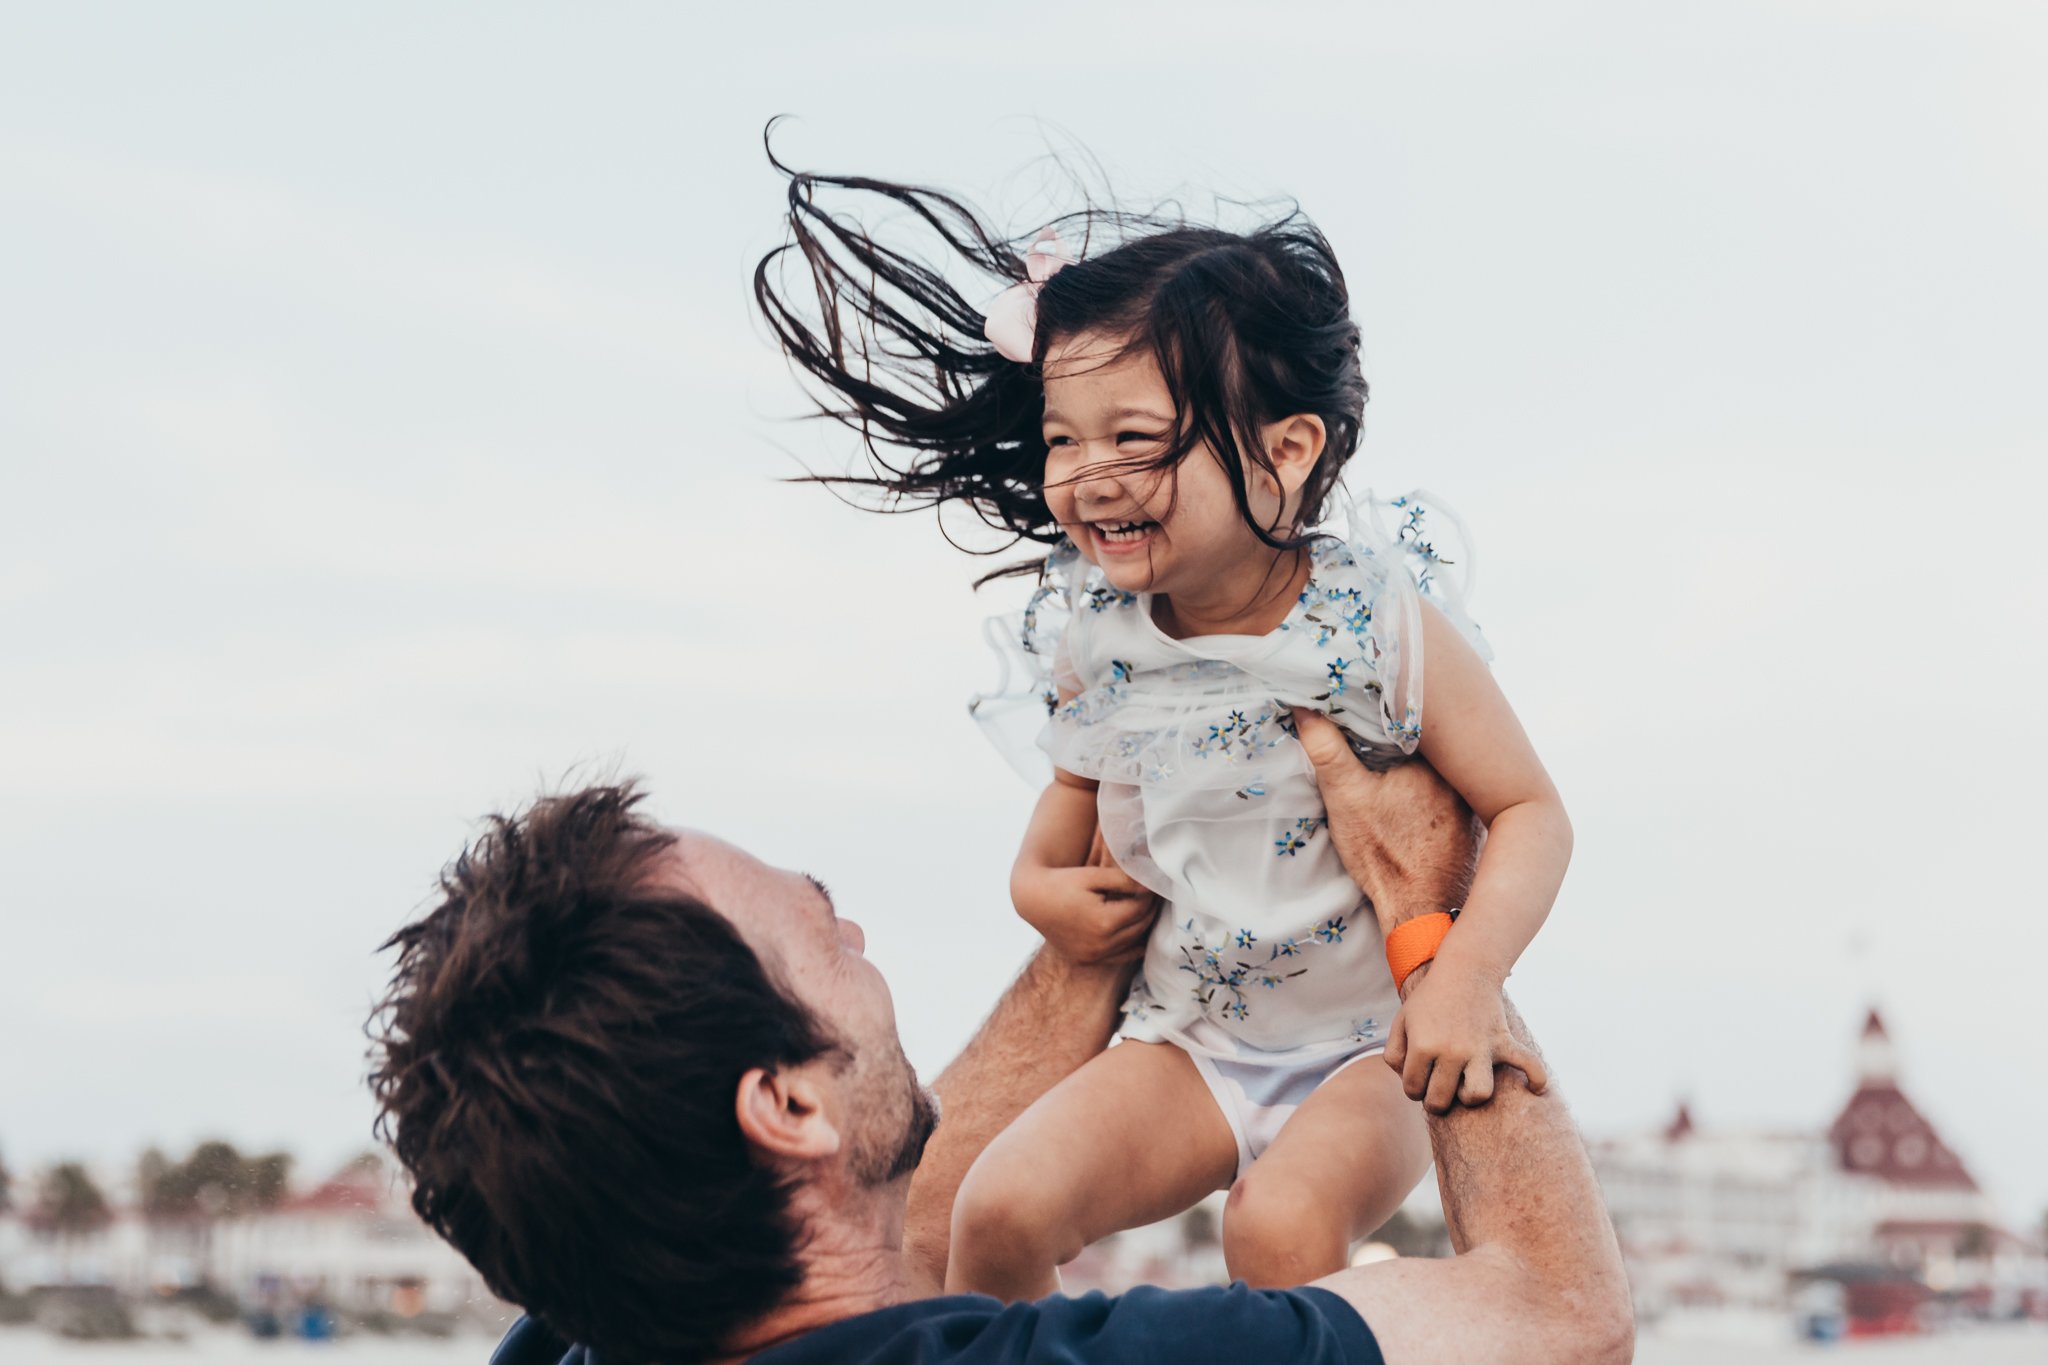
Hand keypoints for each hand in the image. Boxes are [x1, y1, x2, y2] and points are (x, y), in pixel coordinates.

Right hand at [1010, 833, 1157, 966]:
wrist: (1033, 900)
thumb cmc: (1063, 882)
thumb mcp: (1093, 876)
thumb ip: (1124, 881)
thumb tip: (1150, 886)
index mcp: (1104, 922)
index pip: (1141, 908)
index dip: (1149, 894)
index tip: (1151, 883)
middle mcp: (1101, 944)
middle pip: (1140, 926)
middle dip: (1149, 909)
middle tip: (1152, 894)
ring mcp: (1093, 955)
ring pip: (1132, 943)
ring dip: (1141, 926)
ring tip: (1143, 907)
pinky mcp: (1087, 959)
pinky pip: (1119, 956)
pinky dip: (1131, 945)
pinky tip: (1136, 932)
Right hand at [1292, 710, 1479, 933]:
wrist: (1420, 911)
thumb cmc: (1384, 855)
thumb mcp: (1345, 798)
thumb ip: (1326, 749)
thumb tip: (1305, 706)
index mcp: (1433, 760)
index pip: (1410, 720)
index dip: (1385, 714)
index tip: (1363, 715)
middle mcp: (1461, 776)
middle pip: (1429, 744)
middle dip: (1405, 740)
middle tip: (1376, 742)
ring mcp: (1472, 802)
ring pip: (1442, 769)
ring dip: (1422, 767)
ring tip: (1396, 772)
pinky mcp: (1474, 825)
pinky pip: (1453, 793)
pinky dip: (1435, 792)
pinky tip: (1416, 805)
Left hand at [1387, 961, 1549, 1112]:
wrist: (1464, 970)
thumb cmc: (1430, 1000)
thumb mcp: (1401, 1021)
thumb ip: (1394, 1054)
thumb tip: (1408, 1081)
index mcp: (1423, 1045)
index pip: (1413, 1089)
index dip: (1413, 1089)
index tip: (1419, 1079)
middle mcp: (1451, 1050)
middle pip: (1441, 1099)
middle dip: (1435, 1101)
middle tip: (1438, 1089)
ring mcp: (1479, 1047)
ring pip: (1479, 1093)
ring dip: (1471, 1096)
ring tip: (1467, 1086)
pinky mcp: (1503, 1041)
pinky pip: (1527, 1064)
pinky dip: (1536, 1077)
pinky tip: (1536, 1088)